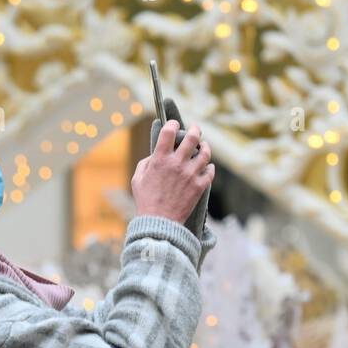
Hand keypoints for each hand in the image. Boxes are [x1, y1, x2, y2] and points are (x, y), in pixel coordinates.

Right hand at [137, 97, 214, 232]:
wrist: (159, 223)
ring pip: (205, 152)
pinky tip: (205, 168)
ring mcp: (190, 174)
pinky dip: (209, 167)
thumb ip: (146, 163)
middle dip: (195, 130)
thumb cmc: (146, 201)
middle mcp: (177, 163)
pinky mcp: (199, 186)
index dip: (173, 124)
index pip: (169, 131)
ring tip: (203, 147)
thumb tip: (154, 155)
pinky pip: (210, 171)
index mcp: (160, 159)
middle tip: (196, 130)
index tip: (175, 125)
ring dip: (205, 147)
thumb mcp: (137, 180)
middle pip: (192, 137)